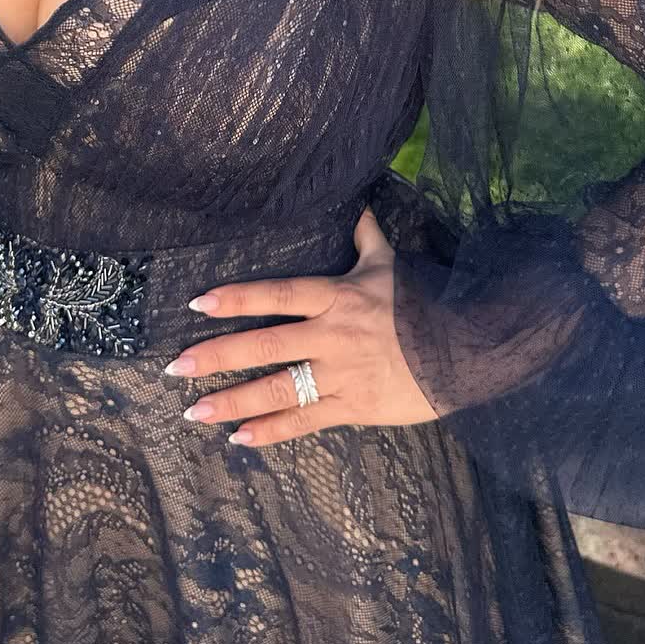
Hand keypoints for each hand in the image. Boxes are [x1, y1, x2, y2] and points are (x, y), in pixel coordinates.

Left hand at [164, 206, 438, 446]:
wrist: (469, 348)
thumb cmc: (426, 303)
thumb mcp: (391, 264)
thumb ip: (367, 238)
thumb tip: (360, 205)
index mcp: (337, 297)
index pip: (278, 294)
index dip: (237, 298)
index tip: (198, 302)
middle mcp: (332, 335)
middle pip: (265, 345)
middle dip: (217, 356)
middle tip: (175, 368)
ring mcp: (341, 373)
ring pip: (278, 389)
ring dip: (233, 400)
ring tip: (194, 411)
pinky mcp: (353, 406)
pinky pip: (305, 420)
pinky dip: (271, 430)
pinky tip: (238, 437)